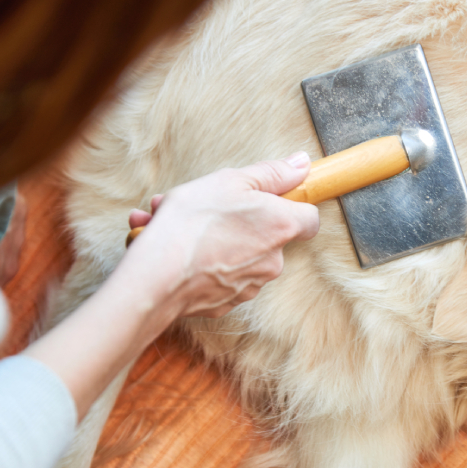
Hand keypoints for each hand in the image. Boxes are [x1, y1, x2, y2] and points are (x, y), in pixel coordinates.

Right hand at [121, 152, 319, 318]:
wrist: (157, 277)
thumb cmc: (192, 224)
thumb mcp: (231, 181)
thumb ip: (272, 174)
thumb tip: (302, 165)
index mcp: (281, 226)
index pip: (309, 218)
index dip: (291, 206)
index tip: (268, 199)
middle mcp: (273, 261)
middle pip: (266, 235)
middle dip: (234, 220)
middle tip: (199, 207)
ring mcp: (250, 285)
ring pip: (236, 254)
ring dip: (210, 238)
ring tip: (171, 224)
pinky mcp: (226, 303)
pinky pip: (218, 276)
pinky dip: (200, 262)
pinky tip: (173, 249)